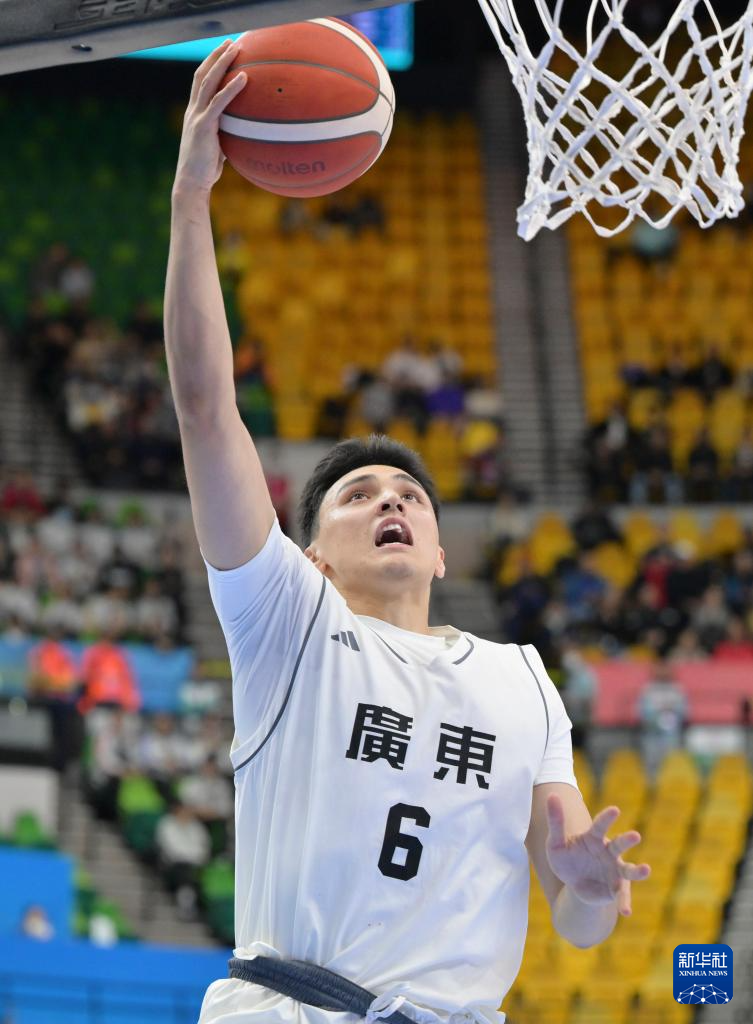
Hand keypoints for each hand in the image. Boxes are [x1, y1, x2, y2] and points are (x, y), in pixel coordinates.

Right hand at [173, 37, 247, 196]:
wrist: (191, 184)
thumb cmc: (205, 171)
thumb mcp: (216, 148)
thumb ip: (225, 136)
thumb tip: (243, 135)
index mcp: (194, 113)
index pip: (200, 82)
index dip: (210, 65)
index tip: (223, 52)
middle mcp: (193, 110)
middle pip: (203, 74)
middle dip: (216, 55)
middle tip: (231, 42)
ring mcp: (197, 116)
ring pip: (208, 81)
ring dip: (222, 62)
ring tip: (237, 48)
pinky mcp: (204, 126)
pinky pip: (219, 102)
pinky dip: (231, 87)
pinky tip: (244, 77)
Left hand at [545, 795, 650, 915]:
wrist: (572, 883)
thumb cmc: (566, 857)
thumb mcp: (556, 842)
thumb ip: (556, 821)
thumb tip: (552, 795)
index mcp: (594, 838)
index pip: (600, 825)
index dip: (607, 817)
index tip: (615, 810)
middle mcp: (609, 852)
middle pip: (619, 844)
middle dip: (627, 840)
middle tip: (635, 835)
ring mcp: (614, 871)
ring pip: (628, 869)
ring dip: (637, 870)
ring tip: (646, 869)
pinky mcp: (616, 889)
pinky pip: (621, 896)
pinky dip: (624, 903)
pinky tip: (625, 912)